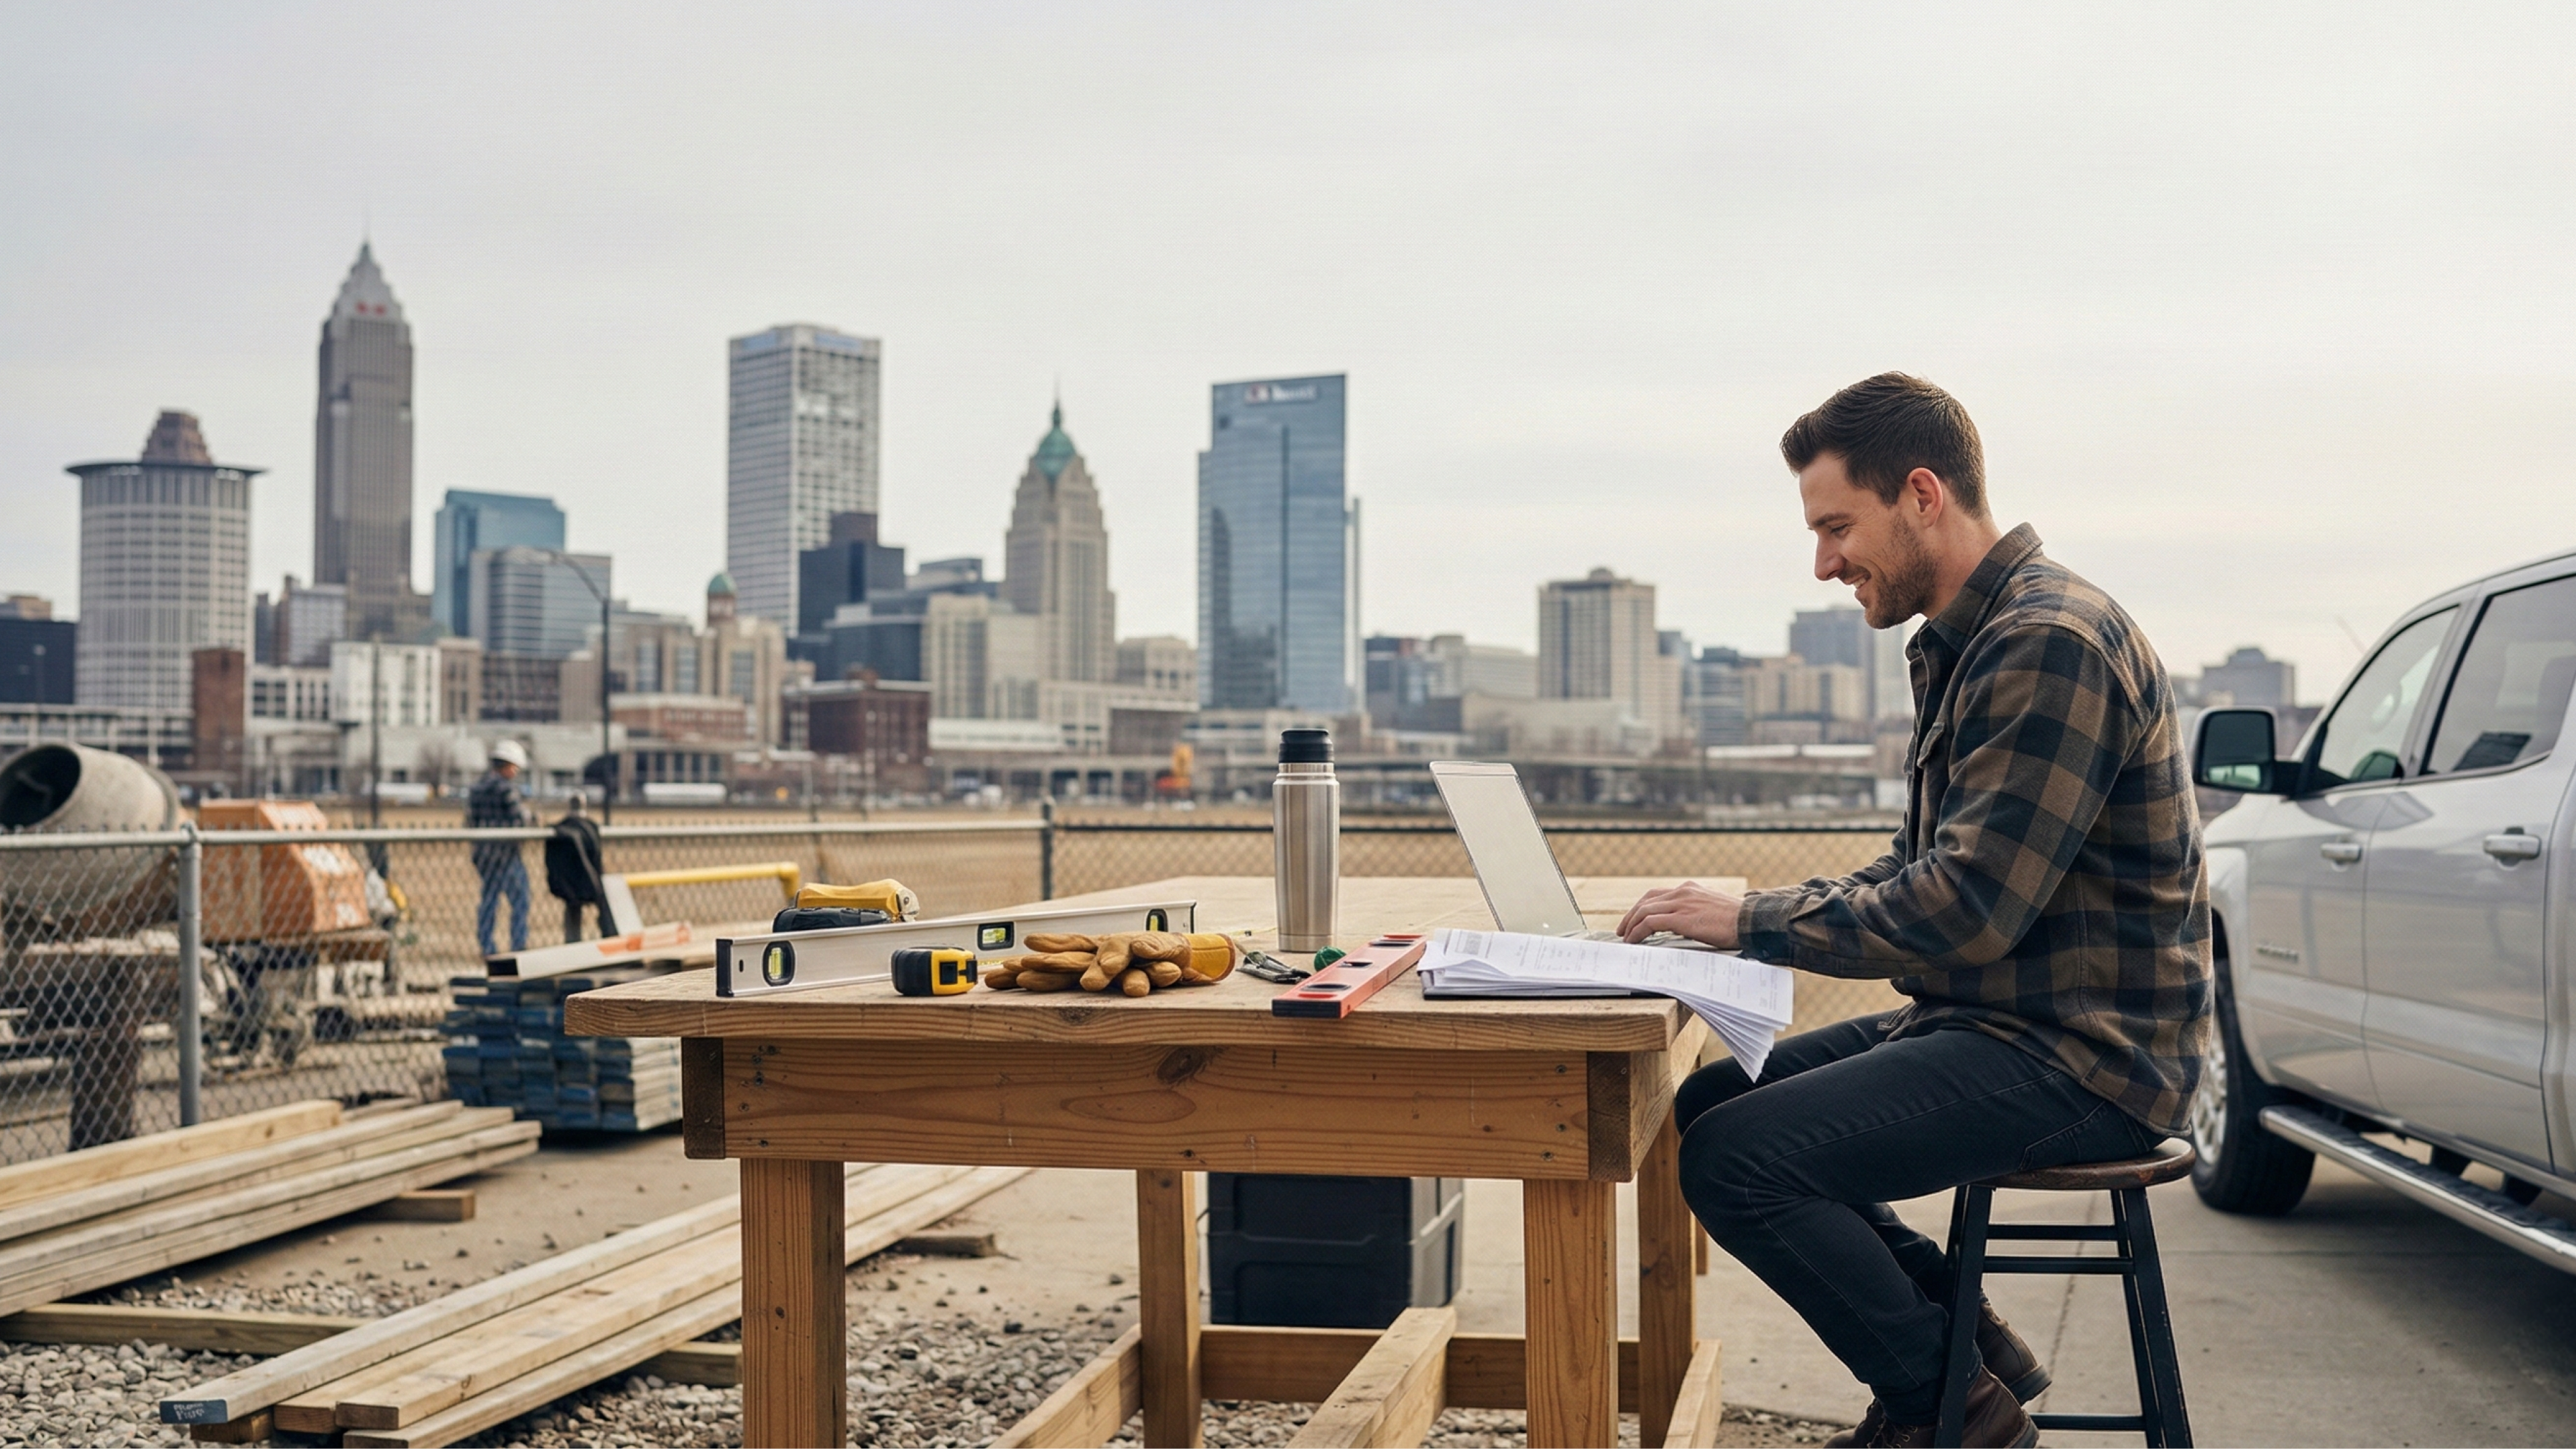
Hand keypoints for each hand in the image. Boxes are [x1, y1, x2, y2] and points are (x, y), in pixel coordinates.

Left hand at [1618, 881, 1743, 949]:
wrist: (1750, 922)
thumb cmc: (1737, 922)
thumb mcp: (1712, 911)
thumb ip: (1695, 913)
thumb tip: (1681, 926)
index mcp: (1690, 889)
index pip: (1657, 895)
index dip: (1642, 907)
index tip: (1634, 918)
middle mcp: (1683, 892)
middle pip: (1646, 901)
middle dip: (1630, 915)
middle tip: (1622, 929)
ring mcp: (1681, 903)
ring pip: (1644, 911)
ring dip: (1630, 925)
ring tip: (1625, 938)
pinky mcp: (1681, 918)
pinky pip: (1650, 923)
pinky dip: (1638, 932)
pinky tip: (1634, 941)